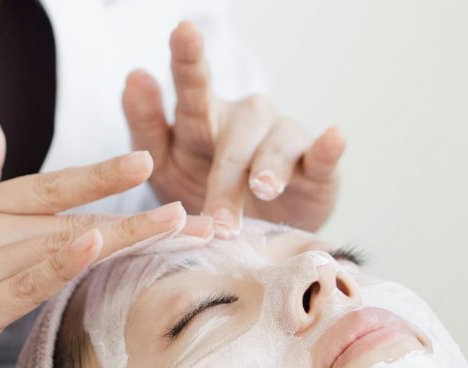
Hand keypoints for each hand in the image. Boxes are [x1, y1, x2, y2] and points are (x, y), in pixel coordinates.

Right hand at [0, 103, 211, 367]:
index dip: (99, 173)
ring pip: (59, 242)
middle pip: (70, 215)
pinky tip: (96, 243)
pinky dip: (60, 260)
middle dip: (137, 214)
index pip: (48, 185)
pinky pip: (22, 280)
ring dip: (123, 234)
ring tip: (177, 225)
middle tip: (197, 211)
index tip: (146, 159)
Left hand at [123, 21, 344, 235]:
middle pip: (236, 132)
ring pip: (275, 146)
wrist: (248, 235)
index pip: (192, 86)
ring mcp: (282, 141)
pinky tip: (334, 137)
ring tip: (262, 189)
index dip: (188, 60)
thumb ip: (146, 125)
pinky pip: (321, 156)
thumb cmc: (200, 190)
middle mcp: (245, 122)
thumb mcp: (163, 164)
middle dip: (225, 171)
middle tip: (216, 212)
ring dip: (268, 168)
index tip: (183, 32)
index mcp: (203, 118)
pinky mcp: (317, 169)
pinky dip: (328, 148)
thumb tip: (134, 75)